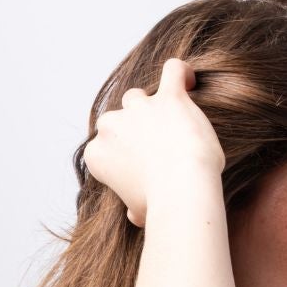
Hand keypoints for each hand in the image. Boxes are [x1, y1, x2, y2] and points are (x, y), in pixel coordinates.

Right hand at [82, 56, 225, 227]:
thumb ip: (132, 207)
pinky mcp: (170, 98)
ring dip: (152, 108)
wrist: (182, 192)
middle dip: (135, 132)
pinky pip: (174, 71)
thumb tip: (134, 215)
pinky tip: (189, 83)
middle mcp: (111, 126)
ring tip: (174, 126)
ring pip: (139, 97)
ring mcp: (139, 108)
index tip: (142, 170)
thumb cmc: (161, 208)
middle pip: (119, 119)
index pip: (105, 146)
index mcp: (96, 154)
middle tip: (158, 151)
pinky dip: (182, 74)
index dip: (124, 157)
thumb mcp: (138, 213)